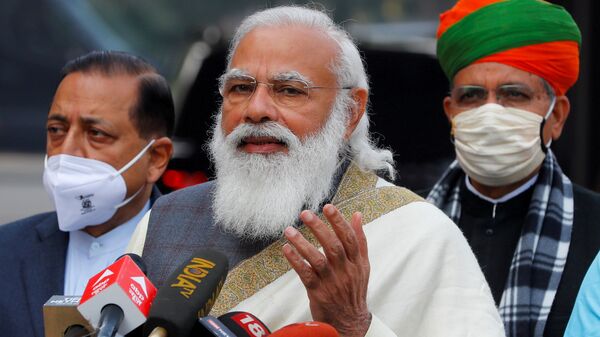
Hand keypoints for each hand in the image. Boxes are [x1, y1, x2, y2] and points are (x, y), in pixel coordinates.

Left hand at [282, 204, 370, 336]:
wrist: (350, 321)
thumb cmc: (354, 289)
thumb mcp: (362, 265)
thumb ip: (360, 239)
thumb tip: (357, 215)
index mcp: (357, 262)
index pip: (349, 238)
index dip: (339, 221)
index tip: (328, 207)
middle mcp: (346, 271)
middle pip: (333, 246)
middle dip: (319, 228)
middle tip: (305, 214)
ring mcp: (332, 282)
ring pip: (318, 260)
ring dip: (302, 243)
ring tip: (289, 230)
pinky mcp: (318, 292)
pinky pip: (306, 275)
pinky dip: (296, 261)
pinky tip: (286, 249)